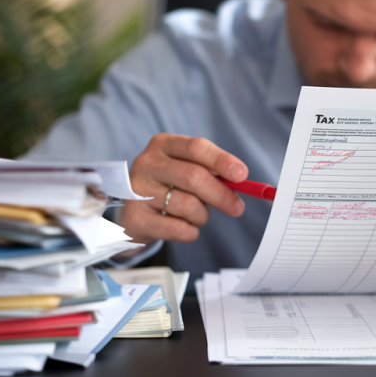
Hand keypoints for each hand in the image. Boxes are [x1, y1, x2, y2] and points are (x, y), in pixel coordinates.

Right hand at [119, 133, 247, 244]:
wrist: (133, 213)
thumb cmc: (168, 187)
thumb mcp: (185, 169)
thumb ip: (211, 171)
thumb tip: (241, 180)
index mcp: (163, 144)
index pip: (197, 147)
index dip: (222, 161)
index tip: (242, 175)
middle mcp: (147, 163)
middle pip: (194, 176)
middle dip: (221, 195)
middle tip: (237, 208)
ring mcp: (137, 190)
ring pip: (188, 206)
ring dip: (202, 216)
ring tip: (195, 215)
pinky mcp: (135, 218)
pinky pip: (178, 229)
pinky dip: (190, 232)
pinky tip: (183, 227)